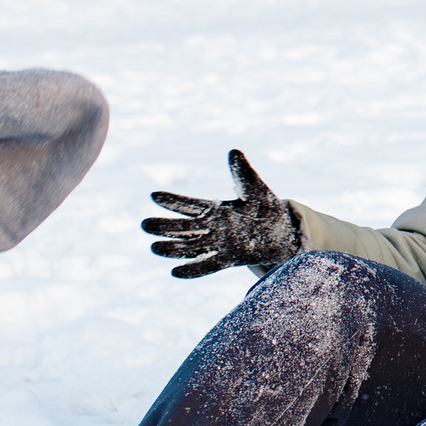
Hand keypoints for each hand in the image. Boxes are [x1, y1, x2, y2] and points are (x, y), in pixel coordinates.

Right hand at [144, 149, 301, 277]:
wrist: (282, 231)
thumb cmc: (265, 206)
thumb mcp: (254, 187)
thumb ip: (242, 172)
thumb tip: (234, 152)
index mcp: (215, 209)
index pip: (190, 205)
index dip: (173, 201)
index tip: (154, 195)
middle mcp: (212, 228)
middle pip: (184, 227)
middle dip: (164, 226)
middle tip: (144, 225)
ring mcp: (219, 244)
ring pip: (191, 247)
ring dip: (173, 248)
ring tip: (154, 248)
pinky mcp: (229, 259)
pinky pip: (208, 266)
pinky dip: (193, 269)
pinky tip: (175, 273)